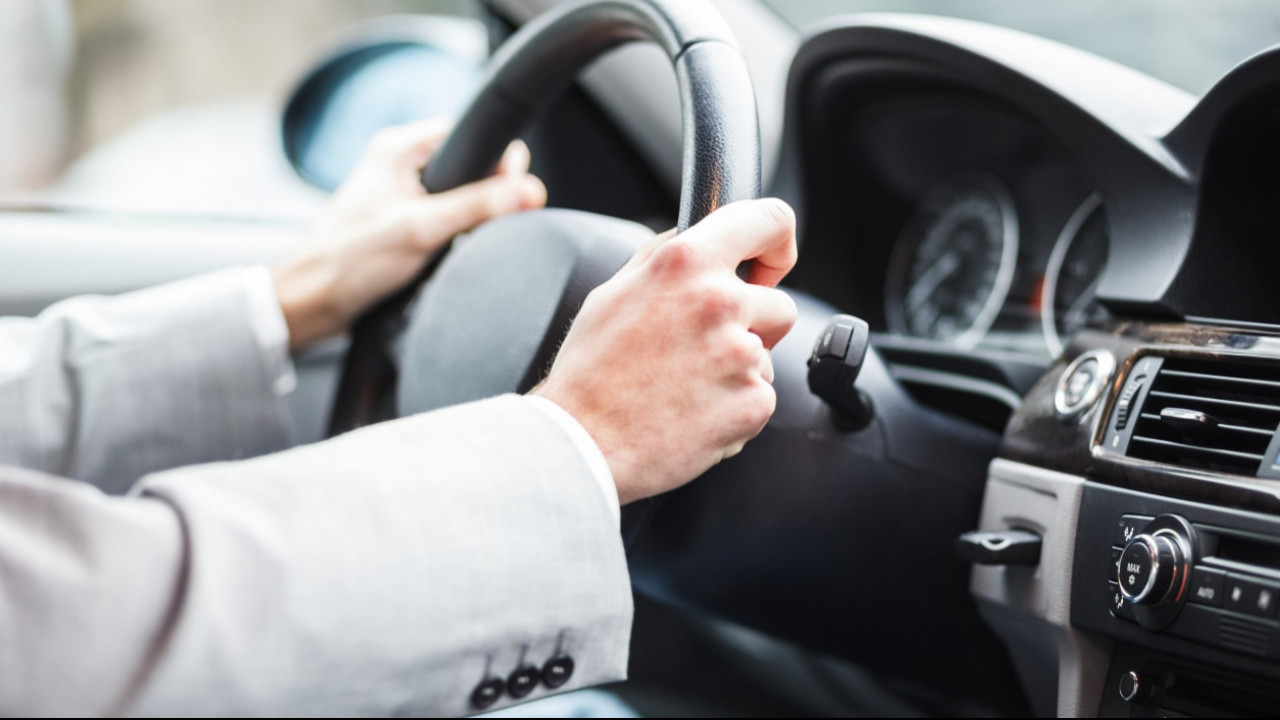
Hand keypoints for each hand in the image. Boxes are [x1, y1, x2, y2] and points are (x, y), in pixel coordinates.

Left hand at [272, 119, 547, 351]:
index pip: (471, 135)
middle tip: (476, 227)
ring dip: (468, 219)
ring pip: (460, 195)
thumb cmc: (350, 262)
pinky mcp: (403, 219)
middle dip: (484, 196)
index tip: (511, 194)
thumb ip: (477, 207)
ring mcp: (401, 191)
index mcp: (399, 146)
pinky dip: (454, 235)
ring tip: (454, 243)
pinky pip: (447, 218)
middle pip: (470, 166)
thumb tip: (529, 191)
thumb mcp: (421, 230)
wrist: (314, 302)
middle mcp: (400, 162)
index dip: (498, 164)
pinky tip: (446, 253)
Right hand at [533, 199, 798, 504]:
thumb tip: (697, 239)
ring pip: (765, 356)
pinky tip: (692, 413)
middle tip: (702, 348)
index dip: (777, 244)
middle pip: (778, 304)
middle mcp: (720, 302)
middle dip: (752, 324)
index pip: (769, 222)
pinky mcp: (753, 404)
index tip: (769, 267)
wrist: (582, 444)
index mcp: (687, 263)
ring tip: (685, 387)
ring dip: (737, 369)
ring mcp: (742, 355)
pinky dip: (734, 408)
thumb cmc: (591, 371)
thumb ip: (665, 257)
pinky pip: (759, 397)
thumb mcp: (615, 290)